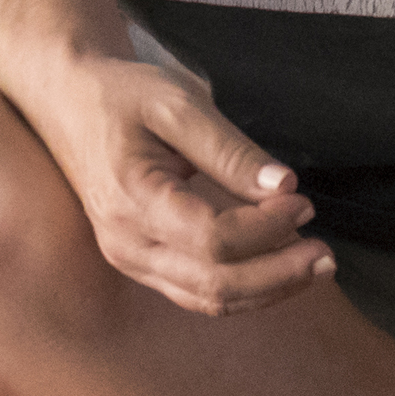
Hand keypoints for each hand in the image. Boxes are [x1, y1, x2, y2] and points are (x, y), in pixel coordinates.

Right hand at [46, 50, 332, 317]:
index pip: (213, 240)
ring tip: (313, 264)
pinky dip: (243, 289)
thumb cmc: (121, 95)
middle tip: (326, 251)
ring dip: (267, 289)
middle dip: (280, 273)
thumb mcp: (177, 103)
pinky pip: (196, 293)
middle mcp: (125, 240)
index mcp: (130, 197)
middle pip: (215, 284)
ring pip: (208, 299)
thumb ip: (230, 149)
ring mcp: (128, 258)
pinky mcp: (139, 262)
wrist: (69, 101)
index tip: (301, 200)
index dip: (267, 229)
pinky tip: (277, 268)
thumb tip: (283, 188)